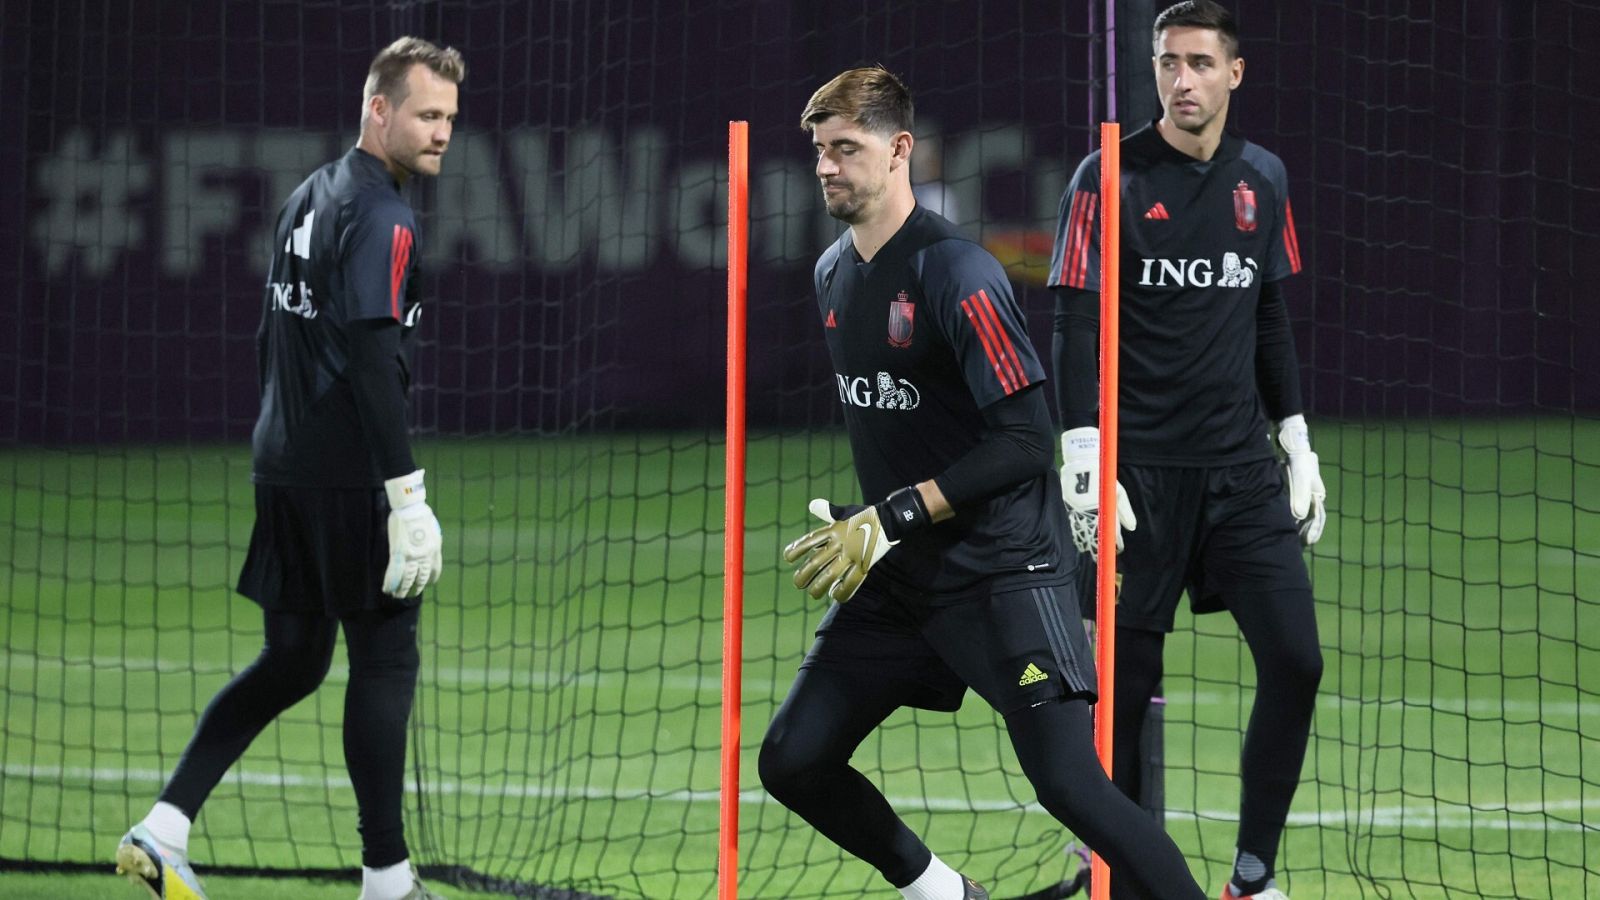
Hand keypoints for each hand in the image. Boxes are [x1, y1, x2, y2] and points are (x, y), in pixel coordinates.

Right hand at [383, 469, 442, 597]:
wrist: (411, 507)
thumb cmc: (420, 513)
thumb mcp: (432, 529)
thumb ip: (429, 540)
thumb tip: (425, 544)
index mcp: (435, 549)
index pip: (435, 570)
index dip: (431, 579)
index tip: (428, 583)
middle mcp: (426, 556)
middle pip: (421, 577)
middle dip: (416, 587)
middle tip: (410, 594)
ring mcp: (412, 555)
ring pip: (407, 578)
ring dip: (402, 589)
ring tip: (397, 596)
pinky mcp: (399, 553)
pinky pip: (394, 573)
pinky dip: (390, 582)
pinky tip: (387, 589)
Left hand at [783, 499, 895, 602]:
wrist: (889, 519)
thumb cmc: (864, 516)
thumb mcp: (845, 512)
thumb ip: (827, 511)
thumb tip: (812, 504)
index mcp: (833, 530)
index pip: (810, 540)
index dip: (797, 549)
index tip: (788, 558)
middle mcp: (840, 543)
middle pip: (816, 562)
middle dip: (804, 575)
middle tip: (798, 584)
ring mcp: (852, 554)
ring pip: (831, 575)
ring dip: (819, 587)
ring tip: (813, 594)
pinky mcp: (864, 564)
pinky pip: (852, 582)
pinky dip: (842, 591)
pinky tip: (835, 595)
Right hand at [1059, 427, 1135, 558]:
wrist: (1081, 462)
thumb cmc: (1103, 476)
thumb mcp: (1119, 492)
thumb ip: (1124, 511)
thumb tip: (1132, 528)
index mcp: (1103, 510)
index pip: (1110, 532)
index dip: (1115, 543)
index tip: (1118, 548)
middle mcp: (1089, 512)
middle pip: (1095, 536)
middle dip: (1099, 544)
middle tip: (1103, 551)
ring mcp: (1076, 511)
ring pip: (1083, 532)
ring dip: (1088, 539)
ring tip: (1092, 546)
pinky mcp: (1067, 507)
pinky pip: (1074, 524)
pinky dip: (1079, 530)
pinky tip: (1082, 533)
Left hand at [1277, 414, 1326, 545]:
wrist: (1292, 447)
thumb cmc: (1298, 462)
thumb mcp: (1299, 478)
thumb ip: (1299, 495)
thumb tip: (1298, 516)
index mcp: (1317, 495)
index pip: (1318, 516)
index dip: (1314, 530)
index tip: (1310, 542)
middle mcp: (1313, 496)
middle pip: (1312, 518)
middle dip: (1308, 532)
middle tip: (1302, 546)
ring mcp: (1304, 495)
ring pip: (1304, 515)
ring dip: (1300, 528)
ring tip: (1295, 542)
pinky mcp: (1295, 492)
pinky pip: (1295, 509)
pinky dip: (1293, 519)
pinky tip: (1286, 526)